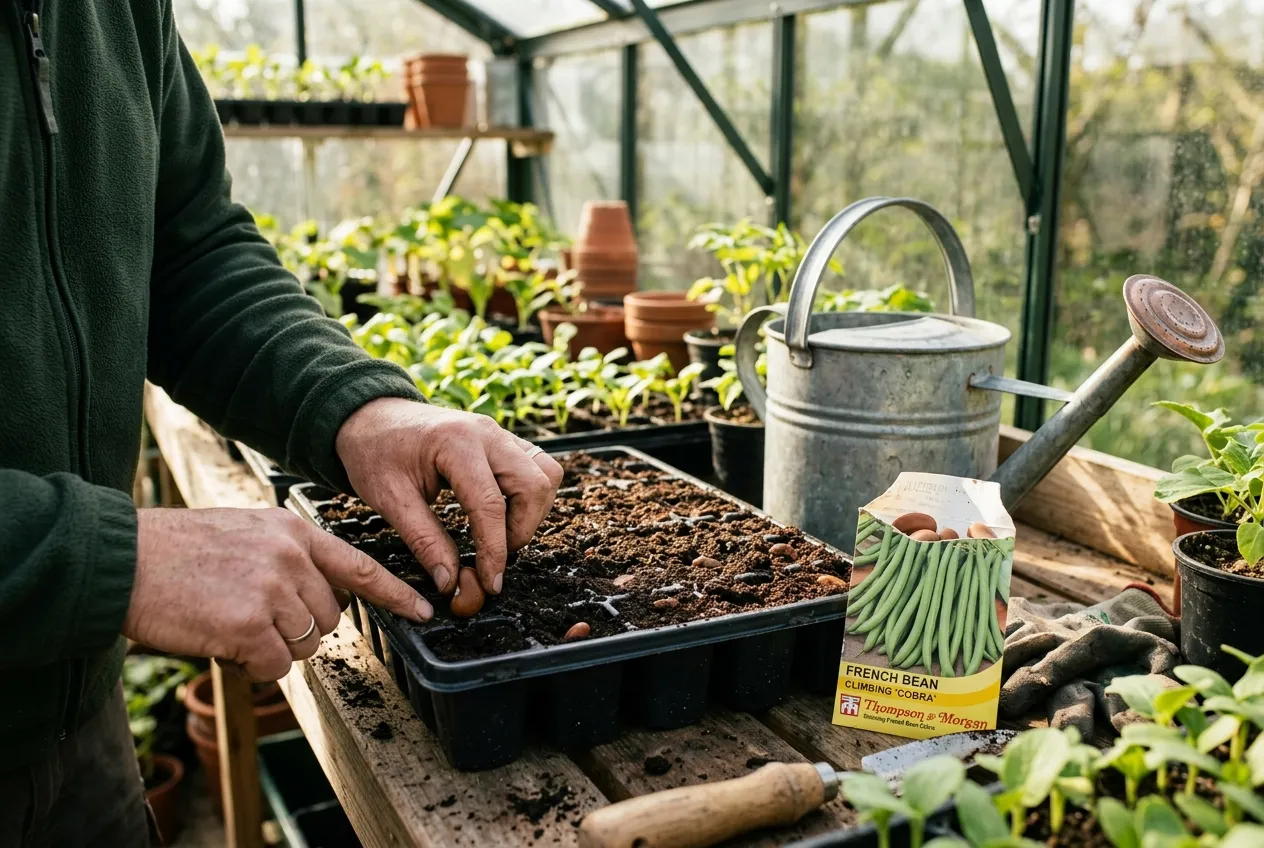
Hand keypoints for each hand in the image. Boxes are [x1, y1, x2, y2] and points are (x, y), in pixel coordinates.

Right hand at [124, 507, 432, 680]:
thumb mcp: (243, 534)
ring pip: (304, 644)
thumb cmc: (176, 553)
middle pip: (329, 616)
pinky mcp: (250, 624)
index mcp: (291, 531)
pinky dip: (250, 664)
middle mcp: (291, 556)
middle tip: (250, 616)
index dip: (394, 592)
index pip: (358, 565)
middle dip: (297, 628)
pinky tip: (221, 640)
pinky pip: (274, 665)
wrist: (122, 560)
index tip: (423, 609)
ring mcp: (273, 589)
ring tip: (228, 621)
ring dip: (271, 647)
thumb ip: (285, 559)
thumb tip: (316, 602)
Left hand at [336, 398, 562, 595]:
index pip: (491, 504)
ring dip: (532, 511)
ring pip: (546, 473)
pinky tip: (504, 513)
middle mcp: (486, 433)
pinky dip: (531, 495)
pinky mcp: (503, 440)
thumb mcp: (389, 499)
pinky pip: (538, 466)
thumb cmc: (375, 452)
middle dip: (521, 530)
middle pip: (534, 485)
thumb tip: (450, 582)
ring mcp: (499, 434)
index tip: (491, 582)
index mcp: (455, 443)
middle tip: (496, 557)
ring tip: (502, 534)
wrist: (371, 416)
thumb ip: (424, 541)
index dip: (495, 550)